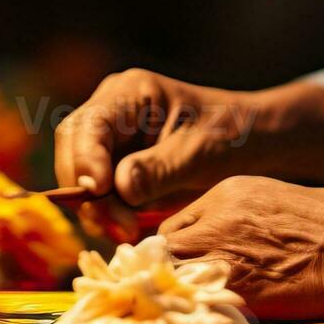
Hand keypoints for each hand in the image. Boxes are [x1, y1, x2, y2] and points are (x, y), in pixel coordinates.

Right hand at [53, 70, 323, 234]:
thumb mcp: (200, 153)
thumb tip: (115, 186)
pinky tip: (125, 229)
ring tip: (126, 231)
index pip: (89, 124)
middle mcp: (111, 110)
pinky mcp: (113, 164)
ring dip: (95, 207)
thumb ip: (158, 169)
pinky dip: (104, 212)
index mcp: (131, 92)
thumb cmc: (230, 137)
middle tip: (117, 226)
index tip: (98, 191)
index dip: (85, 160)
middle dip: (87, 191)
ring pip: (78, 174)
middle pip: (73, 149)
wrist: (250, 144)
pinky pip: (94, 191)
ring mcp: (109, 137)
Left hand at [160, 176, 323, 318]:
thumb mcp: (278, 199)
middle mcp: (218, 219)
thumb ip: (239, 216)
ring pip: (173, 278)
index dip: (174, 251)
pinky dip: (199, 316)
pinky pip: (199, 306)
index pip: (172, 224)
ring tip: (193, 309)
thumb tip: (221, 240)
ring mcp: (227, 254)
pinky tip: (210, 323)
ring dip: (179, 295)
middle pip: (164, 250)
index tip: (181, 267)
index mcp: (227, 192)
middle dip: (168, 273)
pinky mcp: (243, 290)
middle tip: (180, 293)